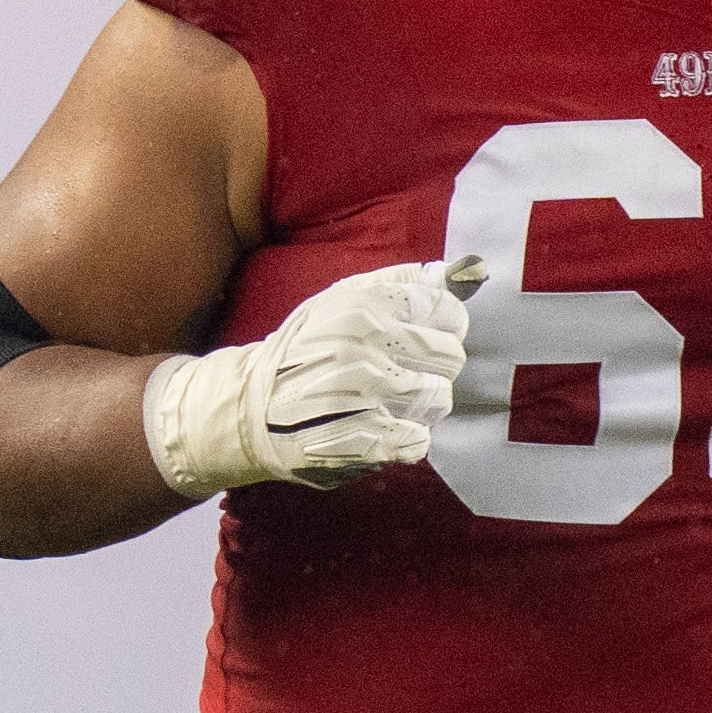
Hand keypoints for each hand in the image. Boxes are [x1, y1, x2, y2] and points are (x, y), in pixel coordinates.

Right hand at [142, 259, 477, 495]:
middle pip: (451, 357)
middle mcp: (363, 346)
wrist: (251, 407)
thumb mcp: (343, 300)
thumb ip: (402, 283)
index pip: (448, 312)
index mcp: (363, 306)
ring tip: (390, 402)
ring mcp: (361, 396)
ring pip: (438, 399)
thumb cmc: (306, 349)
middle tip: (406, 373)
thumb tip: (460, 271)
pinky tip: (388, 430)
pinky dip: (410, 439)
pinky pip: (418, 440)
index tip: (429, 338)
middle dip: (436, 367)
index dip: (447, 328)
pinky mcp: (359, 441)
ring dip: (423, 404)